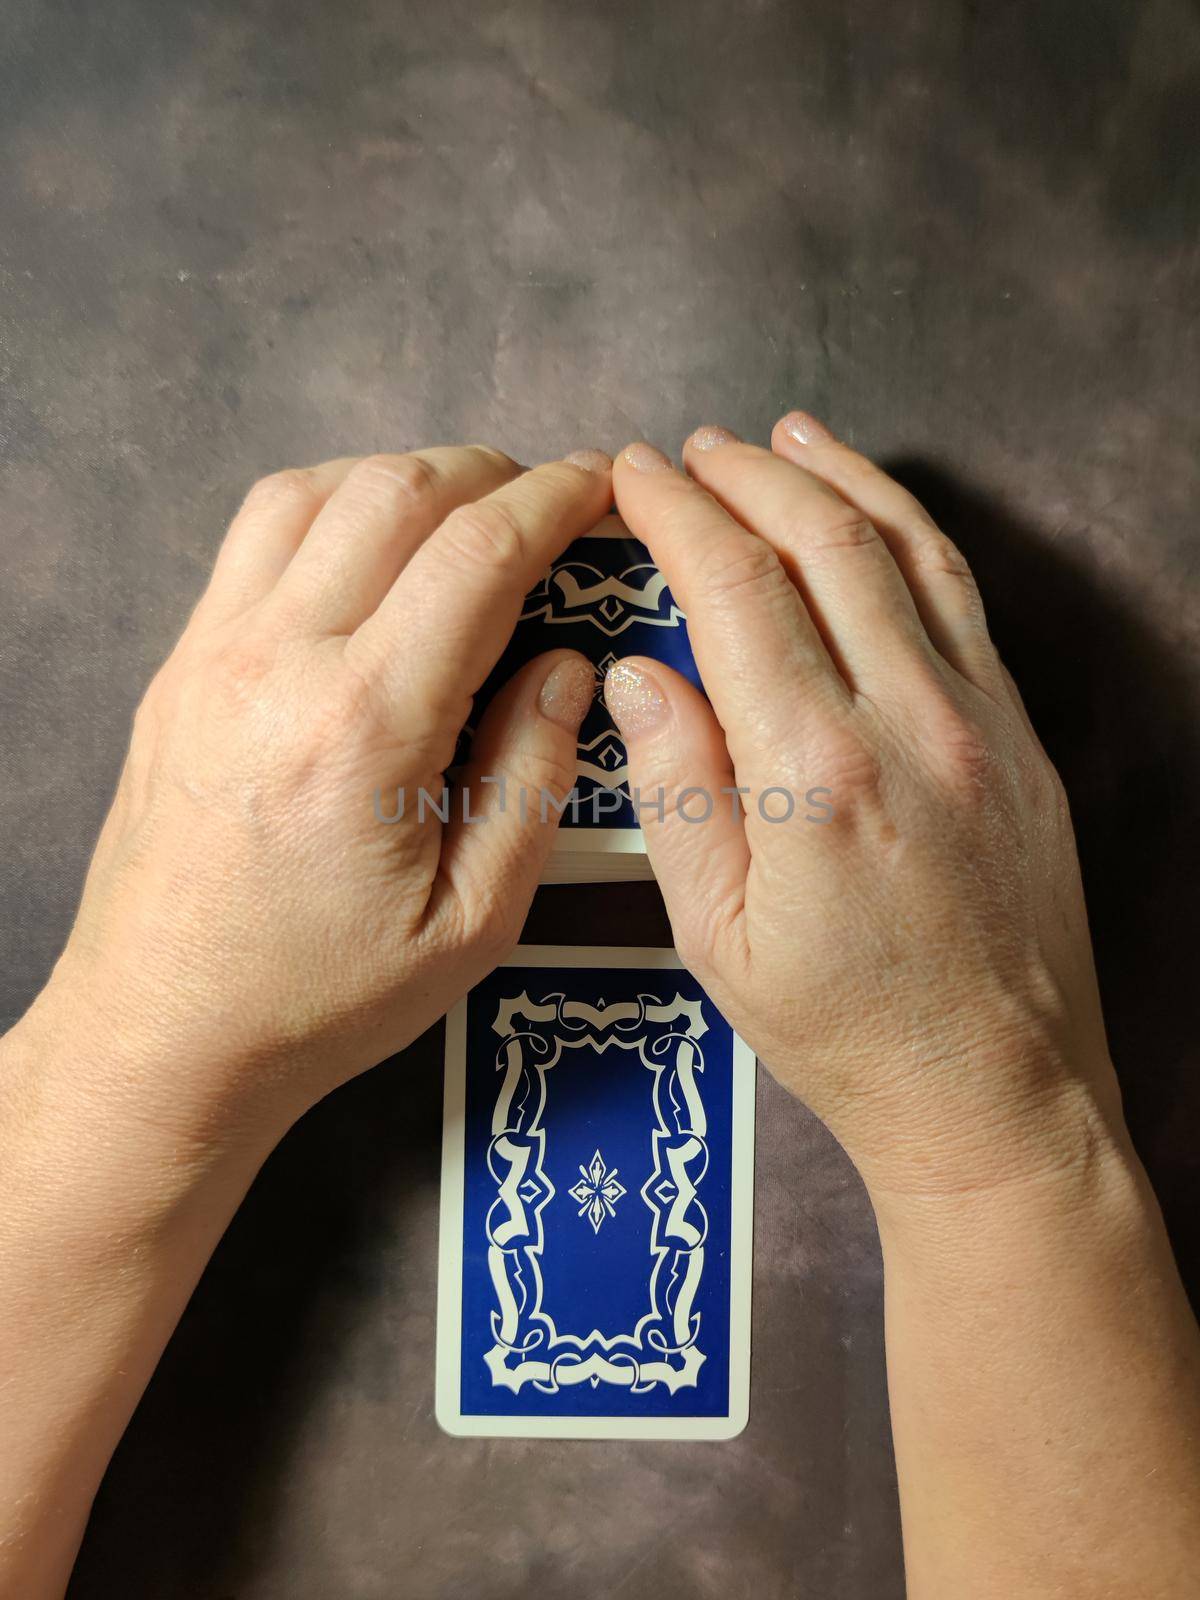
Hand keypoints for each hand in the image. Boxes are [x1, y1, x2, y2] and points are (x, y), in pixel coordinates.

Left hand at [38, 444, 610, 1141]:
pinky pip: (254, 538)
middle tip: (546, 506)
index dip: (556, 499)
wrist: (166, 1033)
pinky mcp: (180, 668)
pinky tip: (370, 554)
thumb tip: (568, 665)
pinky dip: (330, 509)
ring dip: (404, 480)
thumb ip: (533, 777)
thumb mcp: (472, 919)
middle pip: (396, 492)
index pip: (477, 553)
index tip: (601, 484)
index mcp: (364, 725)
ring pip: (315, 491)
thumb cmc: (319, 996)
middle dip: (491, 474)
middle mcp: (278, 663)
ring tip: (463, 519)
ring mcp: (213, 655)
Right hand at [605, 420, 1118, 1199]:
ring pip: (905, 550)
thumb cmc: (847, 1030)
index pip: (733, 590)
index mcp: (813, 774)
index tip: (634, 475)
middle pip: (819, 543)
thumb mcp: (716, 933)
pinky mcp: (1020, 736)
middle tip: (690, 450)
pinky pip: (962, 598)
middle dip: (745, 475)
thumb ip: (675, 787)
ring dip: (836, 476)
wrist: (992, 1088)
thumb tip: (638, 673)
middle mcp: (908, 725)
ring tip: (784, 435)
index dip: (676, 513)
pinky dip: (910, 533)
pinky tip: (876, 515)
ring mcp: (980, 722)